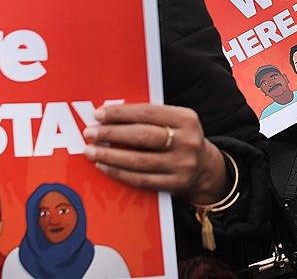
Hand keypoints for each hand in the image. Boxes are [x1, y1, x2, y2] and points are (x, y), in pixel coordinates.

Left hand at [83, 103, 229, 204]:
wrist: (206, 168)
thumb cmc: (180, 139)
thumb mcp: (175, 122)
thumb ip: (149, 118)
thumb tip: (108, 117)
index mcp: (186, 119)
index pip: (148, 112)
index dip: (121, 113)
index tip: (98, 114)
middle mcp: (187, 141)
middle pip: (142, 136)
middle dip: (111, 134)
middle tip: (90, 133)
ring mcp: (182, 165)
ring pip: (139, 160)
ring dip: (110, 155)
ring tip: (91, 151)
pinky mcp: (175, 184)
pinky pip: (141, 179)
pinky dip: (119, 173)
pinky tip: (104, 166)